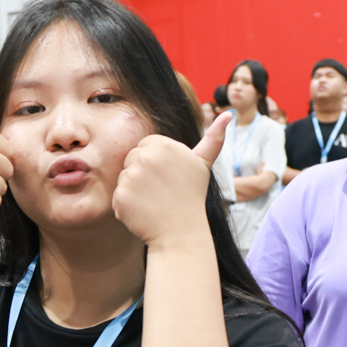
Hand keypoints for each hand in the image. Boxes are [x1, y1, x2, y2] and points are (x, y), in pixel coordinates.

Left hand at [111, 114, 226, 245]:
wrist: (181, 233)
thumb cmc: (192, 197)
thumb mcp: (203, 164)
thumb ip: (213, 138)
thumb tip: (229, 113)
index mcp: (164, 145)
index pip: (146, 145)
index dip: (155, 162)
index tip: (167, 177)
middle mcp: (145, 157)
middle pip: (131, 159)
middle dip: (142, 173)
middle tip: (161, 191)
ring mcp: (131, 177)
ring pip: (124, 177)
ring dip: (134, 190)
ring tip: (154, 201)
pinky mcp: (120, 196)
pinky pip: (117, 196)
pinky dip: (127, 206)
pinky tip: (144, 212)